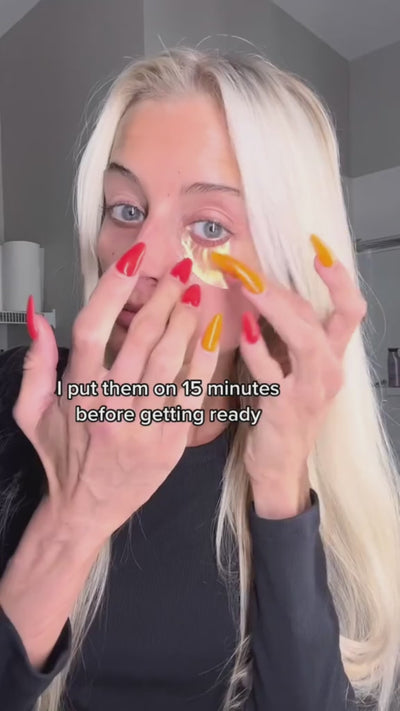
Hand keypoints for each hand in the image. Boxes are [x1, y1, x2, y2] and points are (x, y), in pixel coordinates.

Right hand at [14, 245, 220, 539]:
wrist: (87, 508)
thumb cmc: (62, 456)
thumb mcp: (31, 412)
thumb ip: (35, 364)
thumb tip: (38, 315)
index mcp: (77, 393)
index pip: (93, 329)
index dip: (114, 289)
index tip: (134, 258)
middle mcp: (110, 406)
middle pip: (139, 338)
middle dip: (162, 297)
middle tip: (179, 270)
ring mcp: (143, 424)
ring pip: (168, 361)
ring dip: (184, 321)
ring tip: (195, 293)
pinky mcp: (170, 440)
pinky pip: (191, 393)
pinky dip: (204, 360)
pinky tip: (213, 332)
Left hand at [211, 237, 366, 515]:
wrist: (279, 468)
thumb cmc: (280, 413)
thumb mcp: (289, 370)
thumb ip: (281, 336)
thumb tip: (257, 292)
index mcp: (331, 358)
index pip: (348, 311)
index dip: (339, 279)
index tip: (318, 249)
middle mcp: (328, 372)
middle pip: (317, 317)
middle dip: (280, 288)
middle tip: (245, 266)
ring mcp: (310, 392)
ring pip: (304, 339)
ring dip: (274, 307)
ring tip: (247, 284)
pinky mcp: (286, 410)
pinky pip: (273, 373)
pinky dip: (258, 348)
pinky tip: (243, 328)